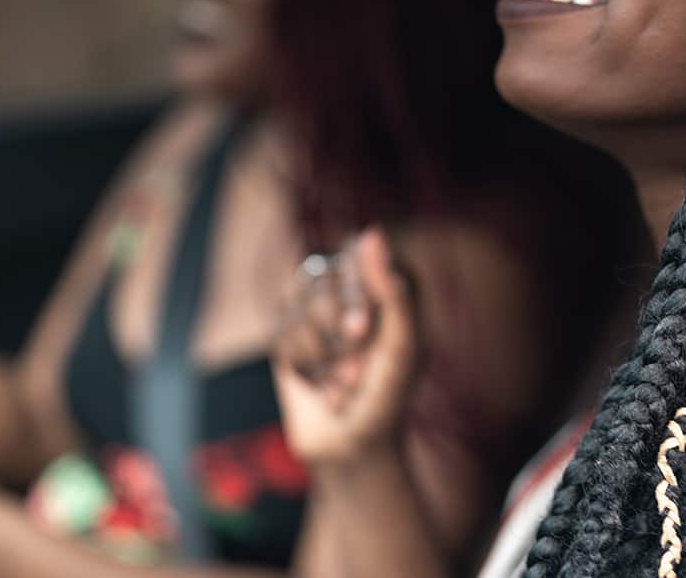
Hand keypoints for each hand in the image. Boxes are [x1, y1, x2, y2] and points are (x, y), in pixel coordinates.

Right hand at [273, 229, 418, 462]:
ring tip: (343, 382)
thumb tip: (372, 233)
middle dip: (338, 324)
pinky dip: (303, 360)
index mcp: (389, 292)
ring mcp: (319, 313)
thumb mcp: (402, 350)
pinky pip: (283, 324)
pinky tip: (321, 385)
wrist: (348, 452)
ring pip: (302, 297)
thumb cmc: (386, 402)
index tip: (364, 328)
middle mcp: (354, 296)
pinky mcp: (290, 335)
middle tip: (356, 366)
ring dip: (322, 349)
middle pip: (329, 272)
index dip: (360, 286)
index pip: (368, 253)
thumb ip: (394, 293)